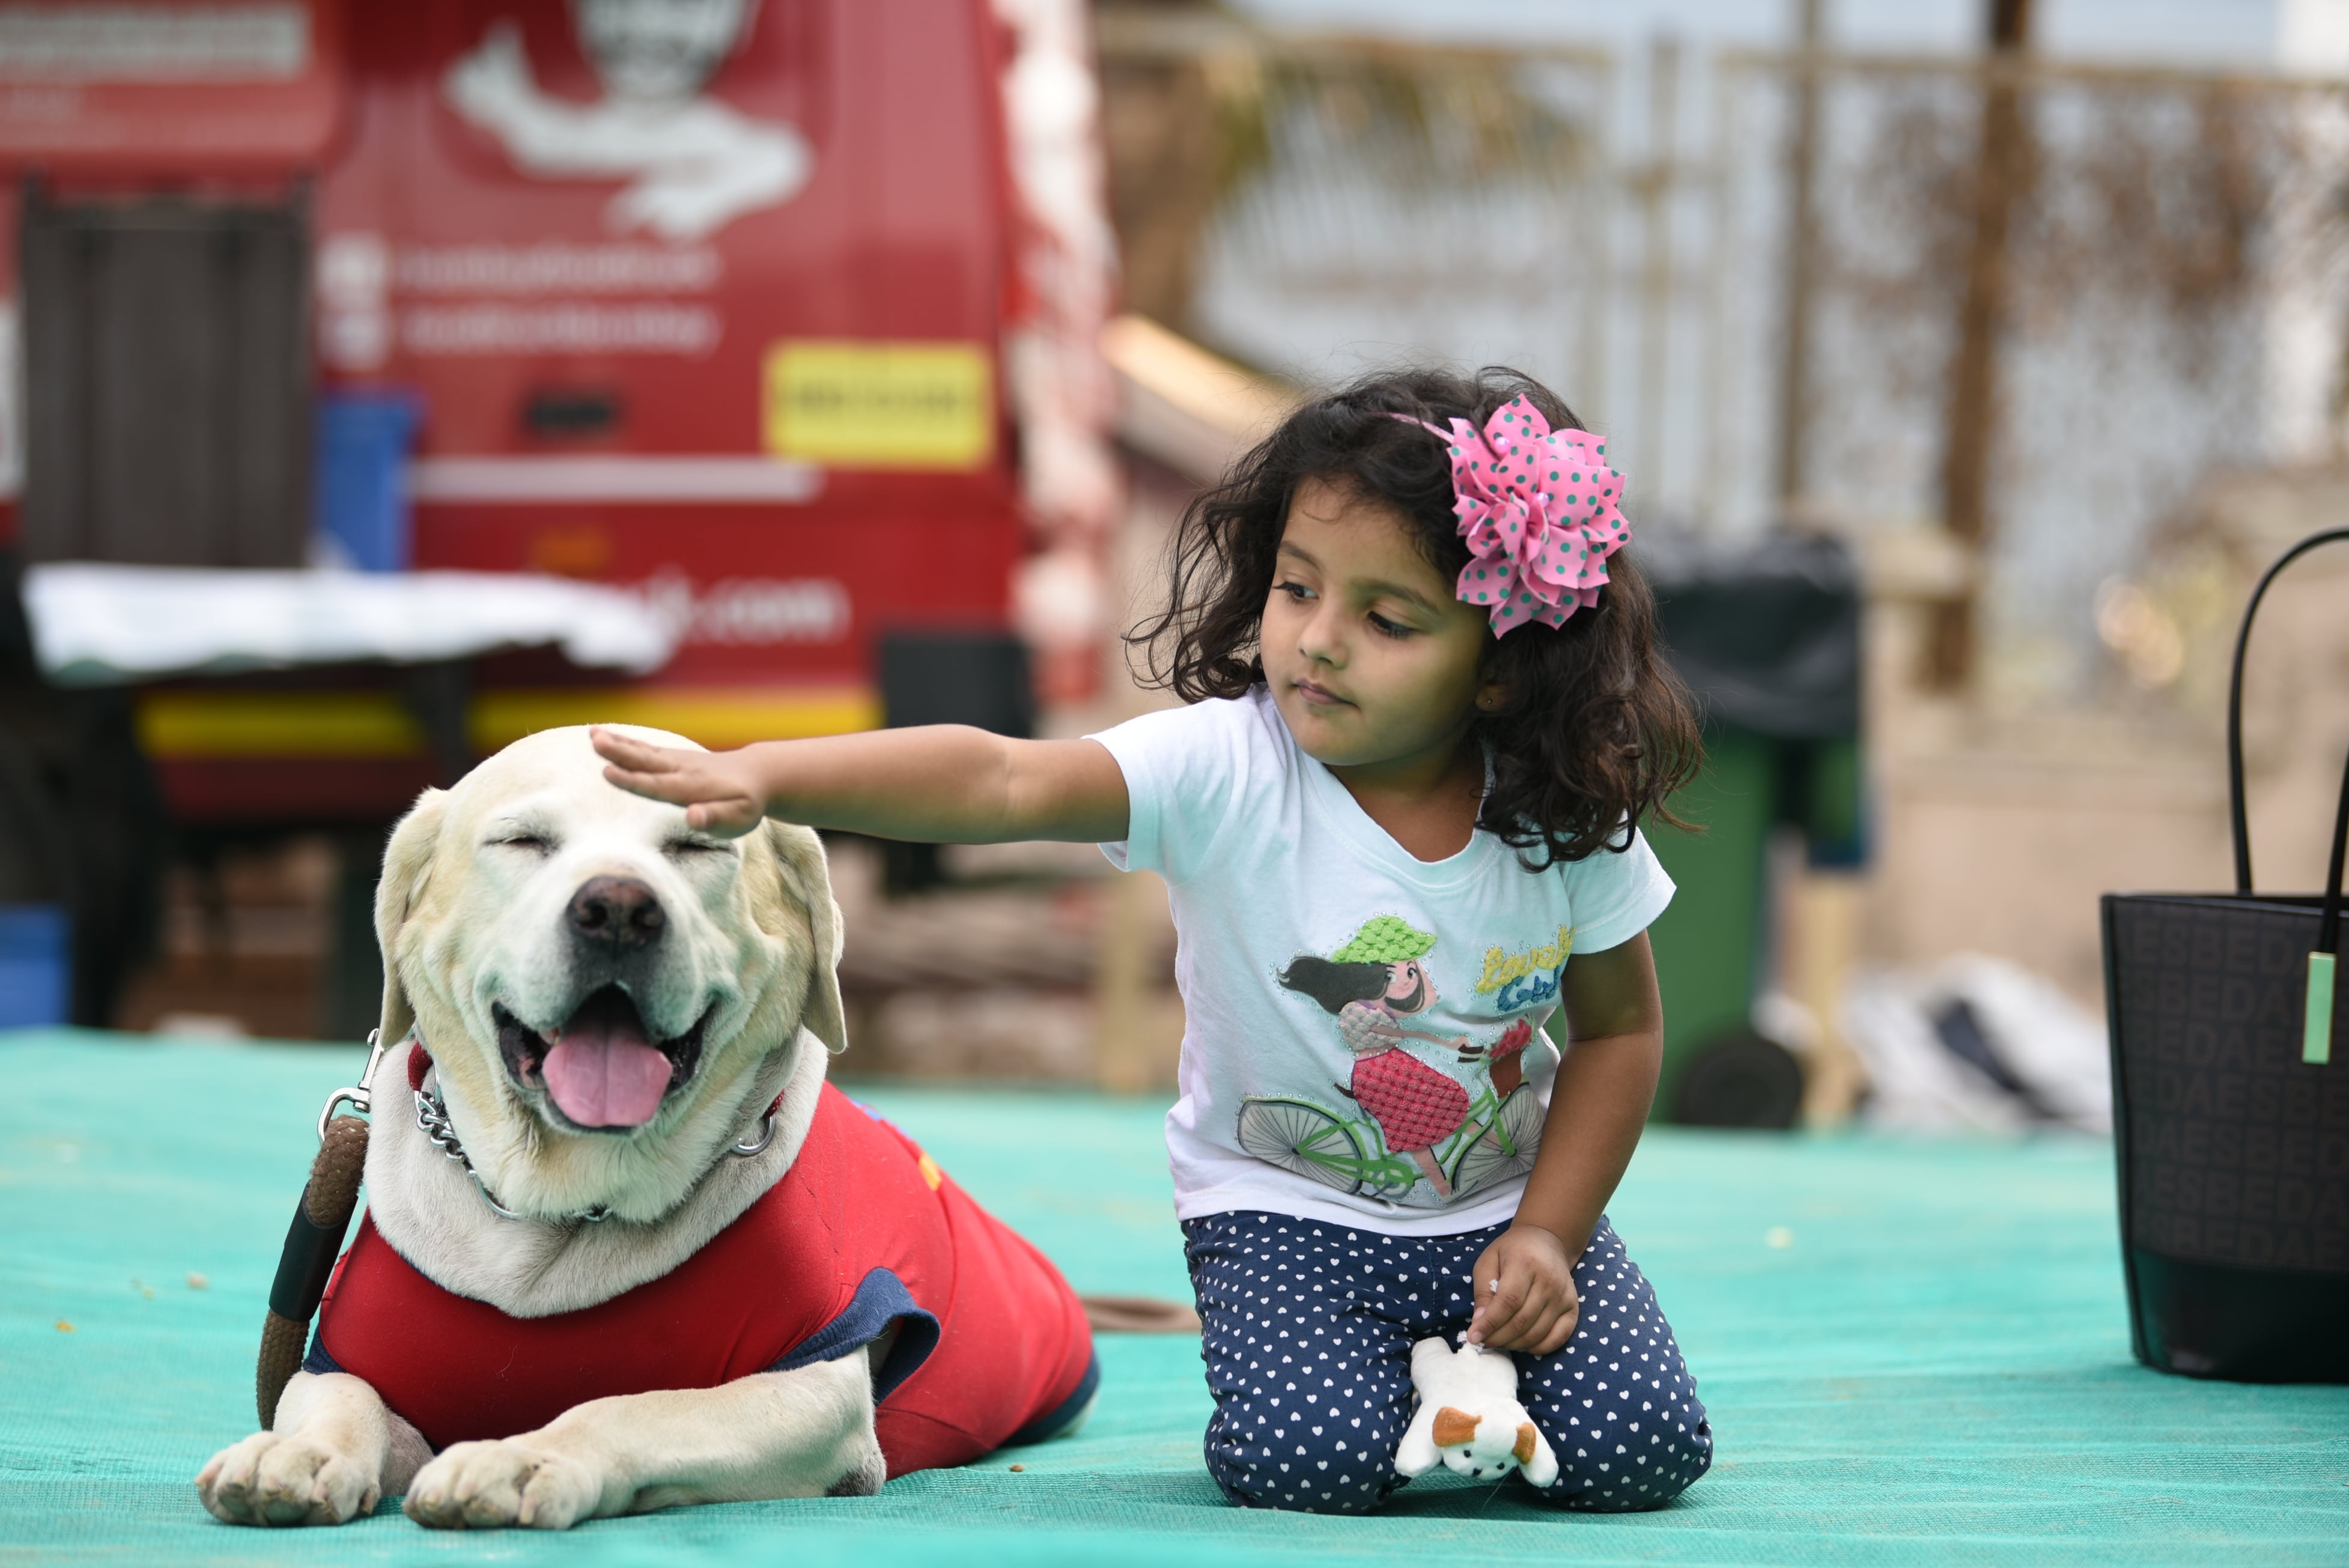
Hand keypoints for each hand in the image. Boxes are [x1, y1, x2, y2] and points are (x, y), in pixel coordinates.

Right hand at [591, 727, 767, 836]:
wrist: (758, 774)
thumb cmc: (746, 804)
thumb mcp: (738, 819)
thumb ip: (715, 818)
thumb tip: (692, 816)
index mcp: (692, 788)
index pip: (657, 785)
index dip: (632, 780)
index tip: (608, 772)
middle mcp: (682, 770)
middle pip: (646, 761)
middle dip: (619, 752)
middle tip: (595, 741)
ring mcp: (677, 760)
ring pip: (644, 751)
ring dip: (618, 743)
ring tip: (592, 734)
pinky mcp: (674, 757)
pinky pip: (647, 748)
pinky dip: (626, 741)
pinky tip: (605, 735)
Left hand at [1467, 1223, 1580, 1355]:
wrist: (1546, 1242)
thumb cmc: (1512, 1252)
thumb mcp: (1488, 1262)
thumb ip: (1482, 1292)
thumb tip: (1479, 1324)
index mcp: (1526, 1263)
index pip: (1508, 1301)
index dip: (1490, 1323)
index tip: (1473, 1337)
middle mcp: (1549, 1281)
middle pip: (1522, 1321)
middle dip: (1498, 1338)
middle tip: (1484, 1341)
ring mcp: (1564, 1296)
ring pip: (1537, 1333)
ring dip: (1514, 1345)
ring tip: (1499, 1341)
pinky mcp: (1572, 1307)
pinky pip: (1558, 1338)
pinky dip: (1538, 1348)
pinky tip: (1522, 1344)